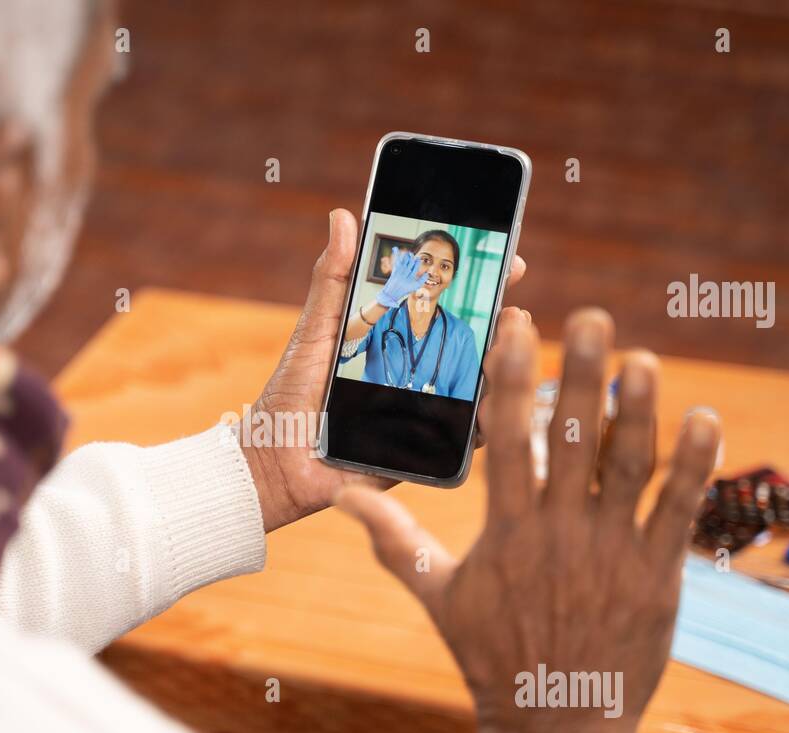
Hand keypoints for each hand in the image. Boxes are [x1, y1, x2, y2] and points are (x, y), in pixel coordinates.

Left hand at [243, 209, 525, 532]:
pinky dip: (484, 425)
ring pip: (479, 389)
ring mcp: (426, 410)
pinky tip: (495, 407)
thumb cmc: (291, 393)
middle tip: (514, 311)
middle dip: (505, 324)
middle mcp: (419, 371)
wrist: (274, 460)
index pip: (450, 302)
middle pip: (476, 343)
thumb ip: (333, 279)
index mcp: (396, 337)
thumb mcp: (316, 330)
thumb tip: (344, 217)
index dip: (483, 281)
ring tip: (507, 352)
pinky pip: (463, 440)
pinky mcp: (424, 451)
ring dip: (503, 369)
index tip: (508, 258)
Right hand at [335, 309, 720, 732]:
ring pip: (630, 467)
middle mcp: (560, 534)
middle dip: (584, 372)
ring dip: (640, 409)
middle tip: (593, 316)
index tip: (519, 324)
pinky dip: (695, 465)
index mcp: (507, 531)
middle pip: (574, 439)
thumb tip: (341, 499)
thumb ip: (393, 541)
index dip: (512, 377)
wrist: (553, 724)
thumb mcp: (436, 596)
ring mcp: (613, 553)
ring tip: (645, 358)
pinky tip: (704, 418)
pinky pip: (680, 511)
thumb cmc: (491, 656)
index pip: (506, 439)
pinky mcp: (657, 576)